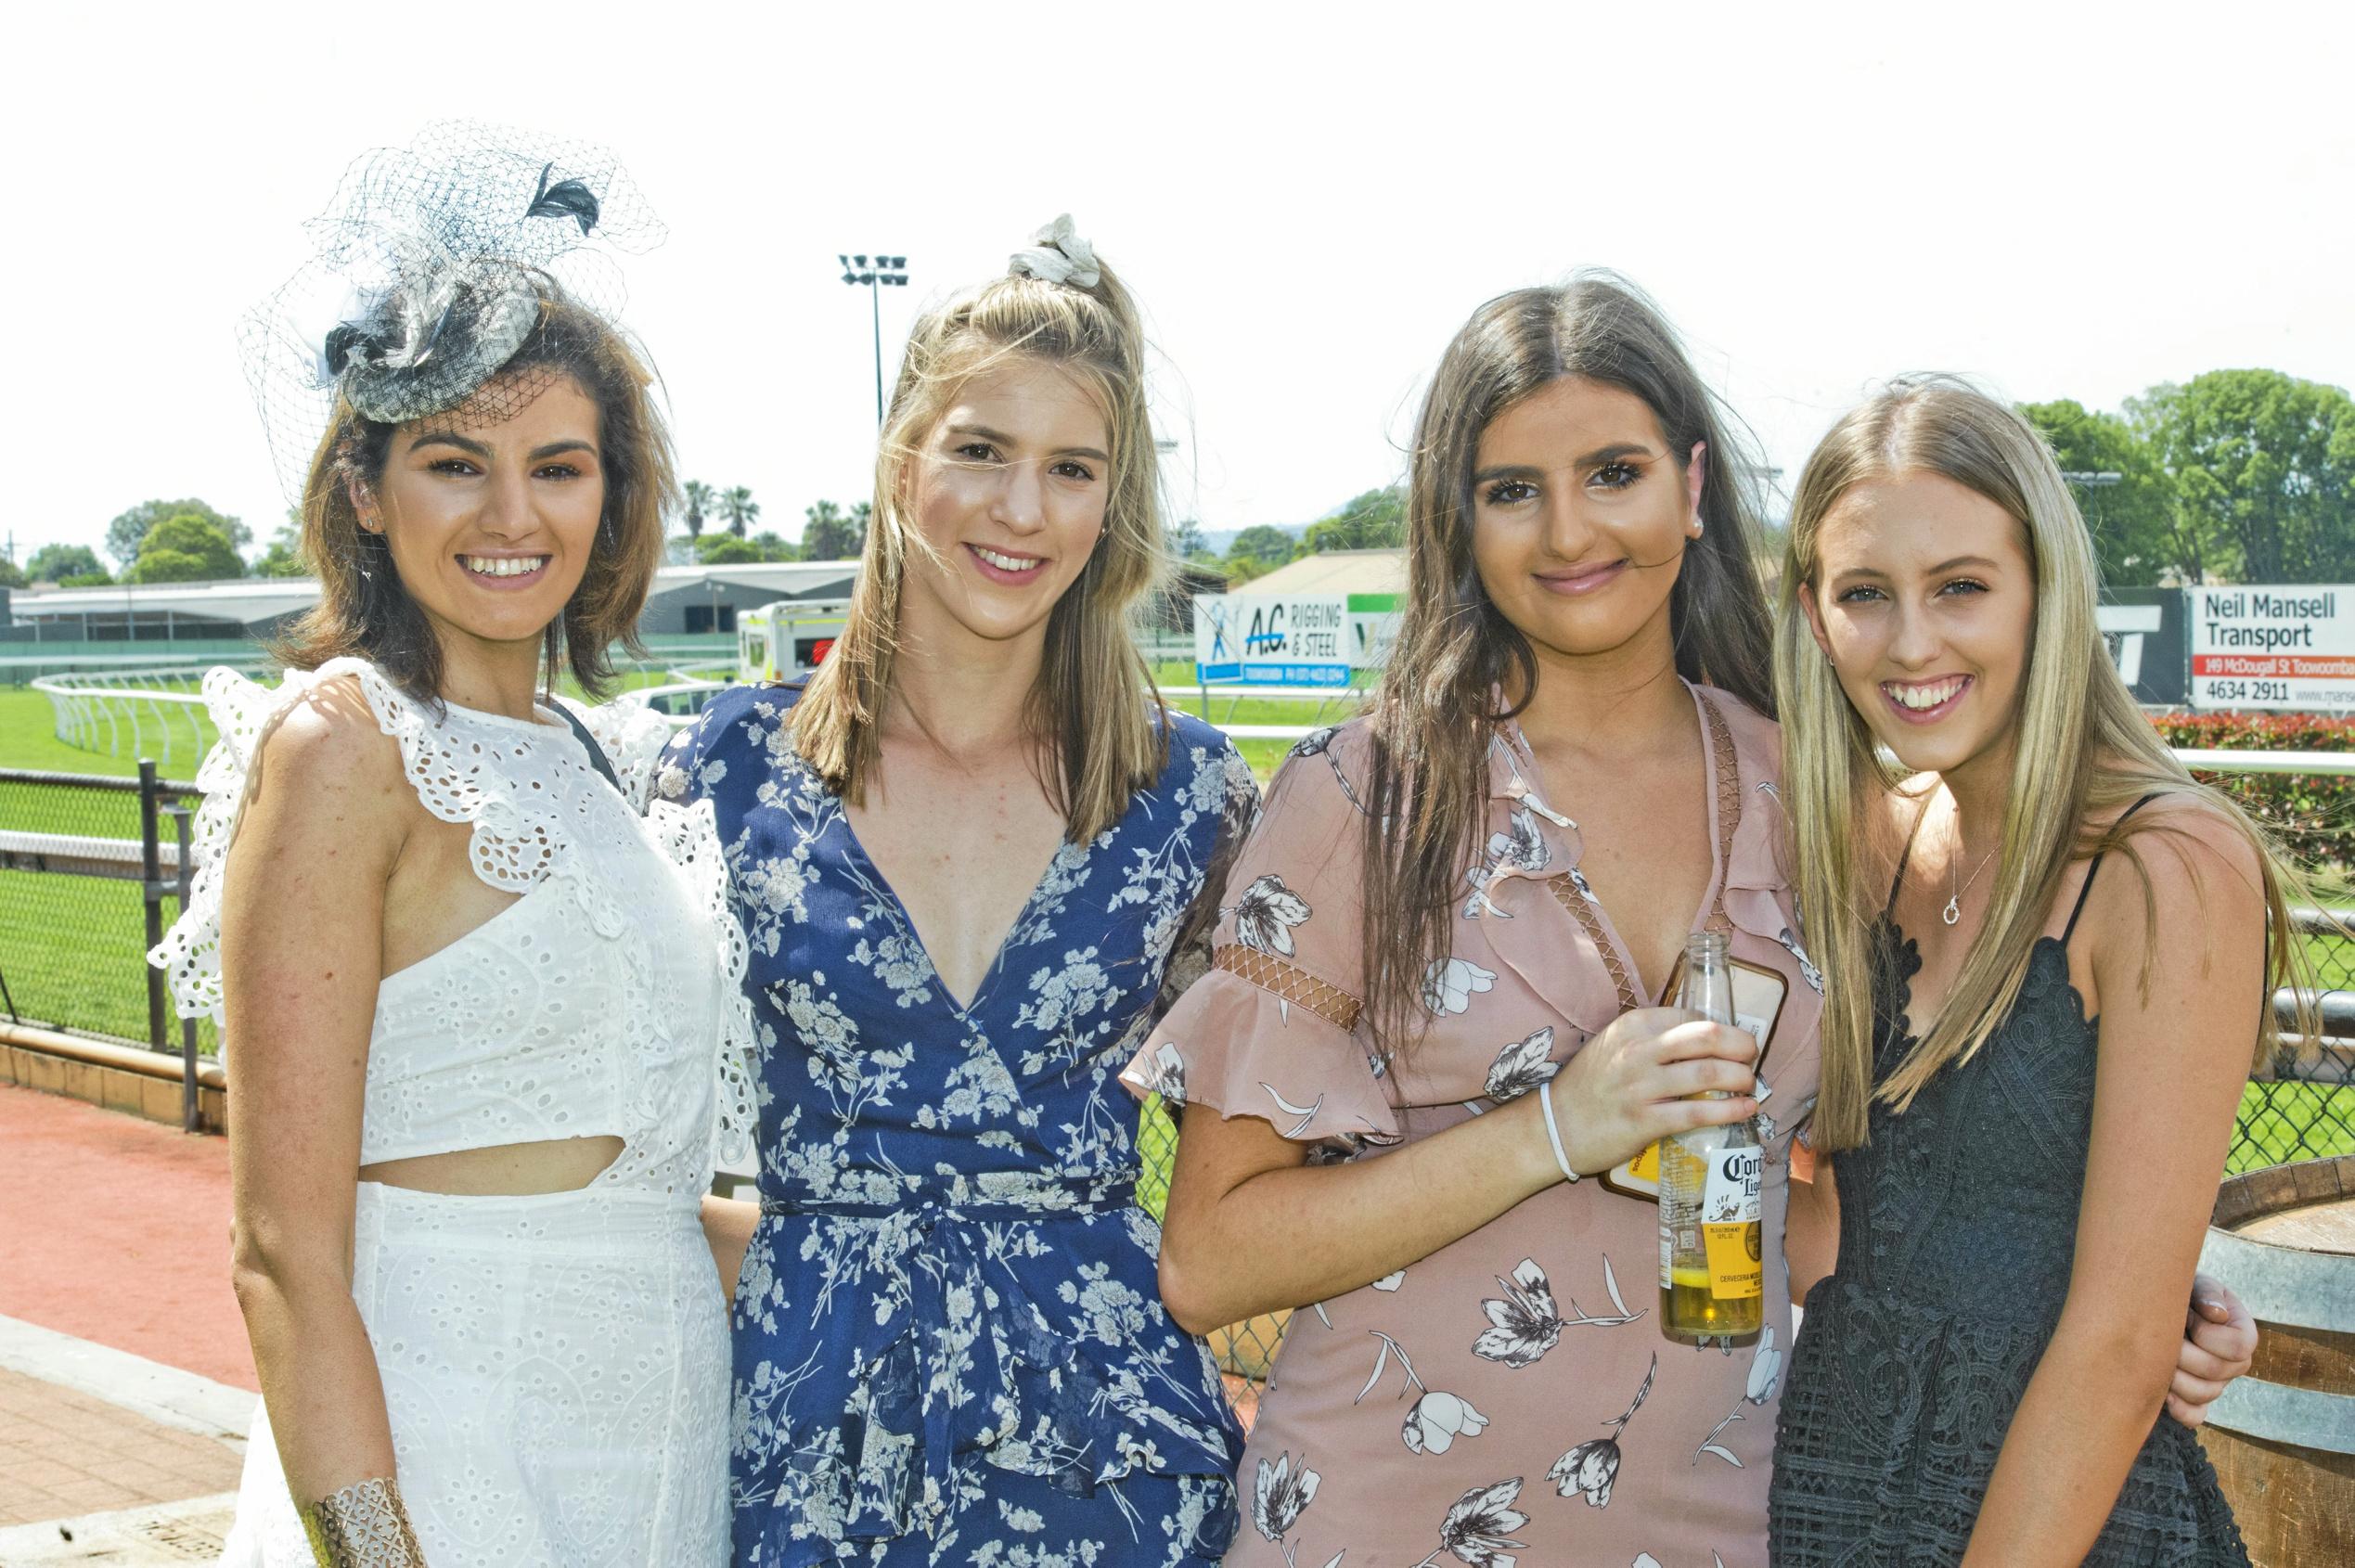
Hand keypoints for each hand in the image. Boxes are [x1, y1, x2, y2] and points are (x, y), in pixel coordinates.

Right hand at [1543, 1007, 1758, 1177]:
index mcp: (1632, 1026)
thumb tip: (1702, 1040)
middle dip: (1741, 1045)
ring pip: (1708, 1073)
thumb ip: (1651, 1038)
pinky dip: (1730, 1111)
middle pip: (1707, 1037)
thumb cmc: (1589, 1085)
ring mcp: (1641, 1087)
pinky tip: (1746, 1110)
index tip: (1736, 1041)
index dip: (1724, 1028)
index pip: (1692, 1017)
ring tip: (1750, 1084)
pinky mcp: (1645, 1121)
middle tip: (1752, 1056)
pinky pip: (1699, 1114)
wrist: (1555, 1125)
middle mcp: (1637, 1051)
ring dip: (1740, 1078)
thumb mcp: (1613, 1045)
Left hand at [2166, 1272, 2256, 1428]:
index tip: (2185, 1314)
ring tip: (2154, 1355)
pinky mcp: (2196, 1400)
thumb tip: (2216, 1314)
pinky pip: (2194, 1416)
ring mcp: (2217, 1384)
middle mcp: (2235, 1364)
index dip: (2206, 1333)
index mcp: (2243, 1334)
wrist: (2157, 1306)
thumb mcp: (2194, 1283)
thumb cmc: (2180, 1292)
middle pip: (2216, 1373)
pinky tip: (2162, 1391)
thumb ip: (2206, 1293)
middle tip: (2159, 1335)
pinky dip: (2178, 1408)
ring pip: (2203, 1395)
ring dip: (2174, 1376)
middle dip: (2182, 1353)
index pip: (2238, 1347)